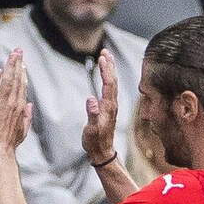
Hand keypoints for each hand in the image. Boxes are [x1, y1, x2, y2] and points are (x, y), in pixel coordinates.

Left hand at [0, 50, 32, 155]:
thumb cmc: (9, 143)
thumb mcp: (22, 130)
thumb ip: (27, 116)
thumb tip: (30, 104)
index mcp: (20, 107)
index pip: (22, 85)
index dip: (22, 72)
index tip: (22, 62)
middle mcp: (13, 103)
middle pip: (17, 79)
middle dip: (18, 63)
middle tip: (18, 50)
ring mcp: (3, 105)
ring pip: (8, 82)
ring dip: (10, 67)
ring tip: (13, 54)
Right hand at [81, 48, 119, 167]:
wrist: (102, 152)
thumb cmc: (95, 142)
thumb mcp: (91, 130)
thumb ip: (92, 114)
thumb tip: (91, 99)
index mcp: (108, 107)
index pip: (108, 84)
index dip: (105, 70)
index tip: (102, 57)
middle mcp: (112, 104)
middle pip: (112, 80)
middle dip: (109, 65)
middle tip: (105, 51)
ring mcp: (111, 106)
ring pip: (112, 83)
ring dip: (109, 69)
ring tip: (106, 57)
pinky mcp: (109, 108)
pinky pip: (110, 89)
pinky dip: (108, 78)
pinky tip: (105, 75)